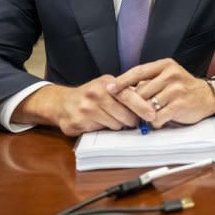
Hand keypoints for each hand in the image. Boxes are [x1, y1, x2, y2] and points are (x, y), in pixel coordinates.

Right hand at [12, 77, 155, 136]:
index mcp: (107, 83)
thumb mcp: (108, 87)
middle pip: (125, 115)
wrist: (62, 103)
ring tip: (109, 118)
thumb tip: (151, 103)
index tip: (152, 115)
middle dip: (131, 120)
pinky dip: (104, 129)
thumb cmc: (93, 96)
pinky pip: (102, 131)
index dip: (142, 107)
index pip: (128, 96)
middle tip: (130, 120)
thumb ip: (127, 93)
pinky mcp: (78, 122)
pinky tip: (98, 122)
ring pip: (115, 125)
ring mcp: (86, 108)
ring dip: (117, 125)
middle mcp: (95, 94)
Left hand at [108, 58, 214, 127]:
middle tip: (135, 111)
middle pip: (140, 92)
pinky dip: (156, 122)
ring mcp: (176, 90)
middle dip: (135, 104)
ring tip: (152, 114)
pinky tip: (162, 119)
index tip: (110, 89)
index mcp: (165, 65)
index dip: (122, 81)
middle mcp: (170, 75)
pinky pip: (157, 117)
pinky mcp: (180, 105)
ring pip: (147, 106)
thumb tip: (123, 90)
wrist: (208, 96)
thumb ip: (149, 81)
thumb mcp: (167, 77)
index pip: (137, 72)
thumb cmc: (182, 88)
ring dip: (146, 114)